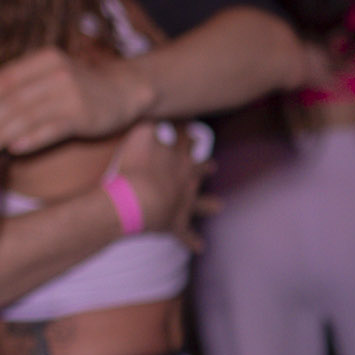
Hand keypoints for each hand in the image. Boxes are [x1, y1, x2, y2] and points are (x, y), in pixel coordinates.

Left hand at [0, 47, 152, 157]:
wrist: (125, 90)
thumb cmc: (81, 86)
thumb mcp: (53, 73)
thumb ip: (25, 84)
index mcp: (44, 58)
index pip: (6, 77)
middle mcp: (56, 73)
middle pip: (13, 99)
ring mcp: (71, 94)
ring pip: (27, 116)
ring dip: (0, 134)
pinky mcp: (83, 115)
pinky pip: (50, 129)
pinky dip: (30, 139)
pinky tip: (14, 149)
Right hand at [109, 119, 207, 240]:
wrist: (136, 200)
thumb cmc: (135, 165)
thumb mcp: (140, 133)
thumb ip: (148, 119)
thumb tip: (153, 106)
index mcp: (178, 158)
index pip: (186, 143)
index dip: (189, 137)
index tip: (194, 132)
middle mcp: (186, 180)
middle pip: (198, 171)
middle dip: (204, 167)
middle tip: (212, 165)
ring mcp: (183, 203)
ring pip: (200, 204)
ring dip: (207, 204)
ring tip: (219, 206)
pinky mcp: (175, 225)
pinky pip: (186, 235)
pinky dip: (192, 241)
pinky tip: (201, 248)